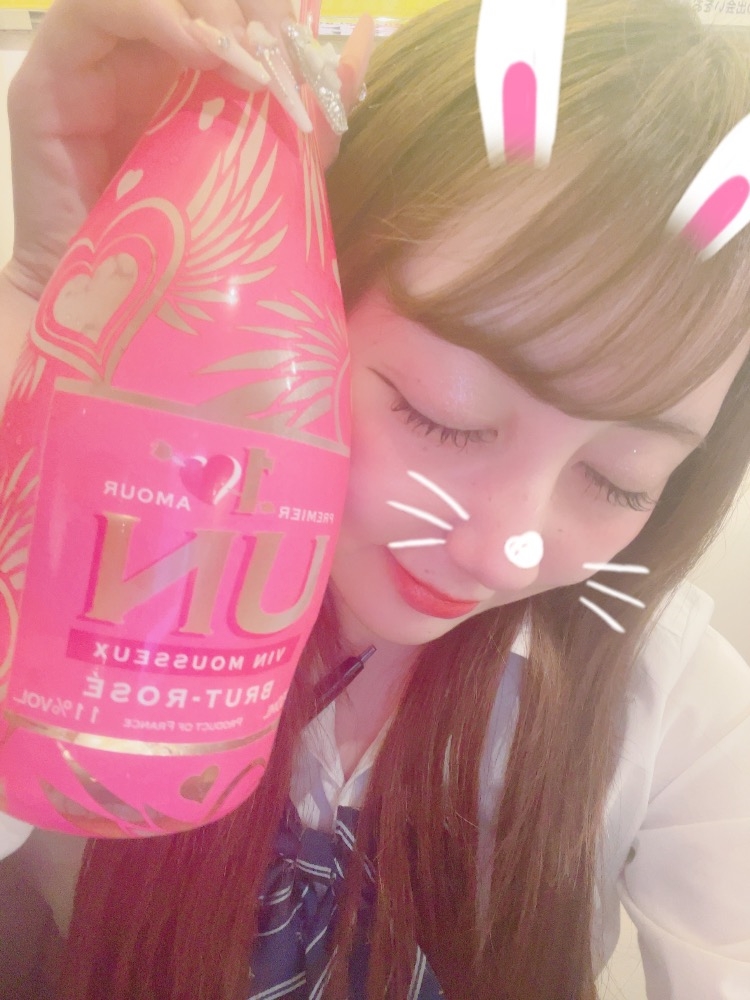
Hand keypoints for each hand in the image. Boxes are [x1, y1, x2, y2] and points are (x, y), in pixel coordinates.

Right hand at [5, 0, 371, 302]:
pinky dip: (156, 17)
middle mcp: (137, 59)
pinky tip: (201, 53)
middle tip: (280, 54)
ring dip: (210, 12)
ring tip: (247, 61)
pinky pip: (96, 11)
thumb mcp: (262, 176)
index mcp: (184, 73)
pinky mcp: (50, 79)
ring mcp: (92, 64)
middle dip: (250, 10)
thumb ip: (305, 121)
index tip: (306, 62)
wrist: (118, 315)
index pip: (232, 8)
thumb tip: (359, 59)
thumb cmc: (186, 256)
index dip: (274, 18)